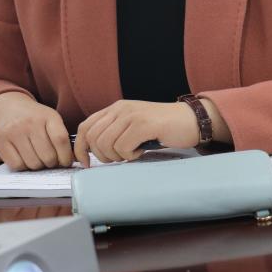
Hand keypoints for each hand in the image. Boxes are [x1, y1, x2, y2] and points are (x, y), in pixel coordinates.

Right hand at [0, 92, 72, 170]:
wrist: (8, 108)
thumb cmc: (35, 119)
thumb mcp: (50, 119)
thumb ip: (61, 137)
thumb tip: (72, 160)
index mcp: (48, 116)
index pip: (60, 140)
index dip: (66, 156)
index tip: (66, 162)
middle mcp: (30, 122)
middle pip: (48, 156)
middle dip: (52, 163)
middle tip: (50, 160)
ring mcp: (14, 132)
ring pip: (33, 163)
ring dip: (38, 166)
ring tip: (37, 158)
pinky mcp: (1, 141)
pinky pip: (17, 165)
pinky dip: (24, 166)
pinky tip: (25, 158)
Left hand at [73, 99, 201, 166]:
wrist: (191, 120)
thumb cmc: (163, 127)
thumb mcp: (133, 125)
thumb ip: (114, 131)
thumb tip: (93, 151)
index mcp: (115, 108)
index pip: (85, 127)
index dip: (80, 148)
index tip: (85, 163)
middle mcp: (121, 109)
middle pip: (93, 138)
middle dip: (102, 156)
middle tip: (119, 158)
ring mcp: (132, 115)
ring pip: (106, 144)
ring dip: (117, 156)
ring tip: (132, 153)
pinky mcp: (143, 124)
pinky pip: (123, 147)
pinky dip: (130, 155)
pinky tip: (141, 150)